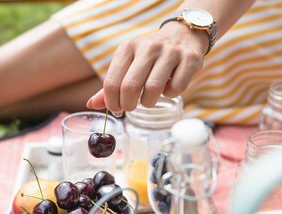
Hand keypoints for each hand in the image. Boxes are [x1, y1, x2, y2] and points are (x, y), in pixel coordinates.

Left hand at [86, 21, 208, 114]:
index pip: (111, 82)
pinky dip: (171, 94)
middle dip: (128, 105)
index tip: (116, 109)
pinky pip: (176, 89)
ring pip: (153, 90)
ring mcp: (170, 52)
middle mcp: (148, 47)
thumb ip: (111, 86)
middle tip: (131, 107)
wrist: (183, 36)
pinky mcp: (190, 59)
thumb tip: (91, 105)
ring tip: (149, 98)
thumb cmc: (150, 57)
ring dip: (149, 102)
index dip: (111, 102)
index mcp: (128, 48)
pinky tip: (170, 87)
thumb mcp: (128, 65)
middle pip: (130, 87)